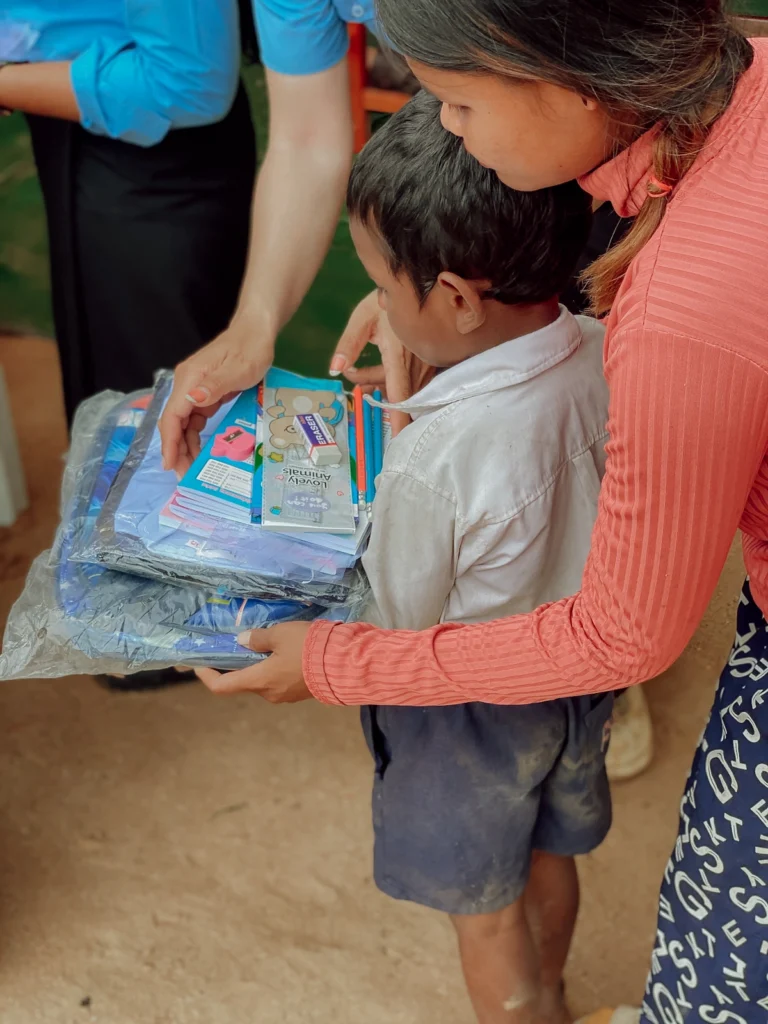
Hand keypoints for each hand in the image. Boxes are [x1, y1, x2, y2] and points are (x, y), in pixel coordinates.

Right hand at [159, 314, 274, 475]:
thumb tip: (192, 400)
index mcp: (190, 379)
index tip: (171, 464)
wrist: (255, 331)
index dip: (170, 442)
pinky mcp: (205, 392)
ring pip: (183, 423)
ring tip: (191, 467)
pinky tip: (199, 449)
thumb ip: (214, 385)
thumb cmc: (250, 348)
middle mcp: (187, 384)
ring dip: (185, 445)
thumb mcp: (237, 369)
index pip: (173, 416)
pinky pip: (195, 418)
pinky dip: (195, 435)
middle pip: (174, 422)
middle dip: (176, 449)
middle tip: (184, 474)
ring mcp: (195, 389)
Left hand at [195, 622, 312, 702]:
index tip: (199, 664)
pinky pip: (280, 681)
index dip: (206, 676)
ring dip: (260, 666)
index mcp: (258, 680)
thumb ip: (258, 638)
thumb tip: (243, 641)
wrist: (344, 664)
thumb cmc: (308, 648)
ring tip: (267, 645)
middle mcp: (268, 693)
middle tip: (238, 645)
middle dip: (239, 665)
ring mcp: (285, 695)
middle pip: (245, 682)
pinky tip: (286, 653)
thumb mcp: (280, 634)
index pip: (222, 687)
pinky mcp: (300, 693)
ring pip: (264, 681)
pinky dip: (275, 669)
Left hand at [330, 291, 434, 436]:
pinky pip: (411, 379)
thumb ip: (348, 345)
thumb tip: (334, 369)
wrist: (417, 285)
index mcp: (398, 356)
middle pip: (395, 393)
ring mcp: (426, 364)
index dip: (399, 420)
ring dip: (381, 380)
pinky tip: (381, 363)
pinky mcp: (431, 362)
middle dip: (372, 387)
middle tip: (353, 372)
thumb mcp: (362, 319)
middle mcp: (416, 365)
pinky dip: (394, 376)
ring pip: (402, 386)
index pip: (399, 396)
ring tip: (364, 362)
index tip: (399, 441)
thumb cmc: (387, 299)